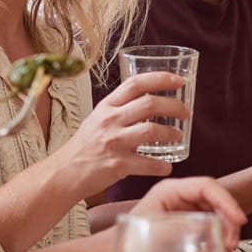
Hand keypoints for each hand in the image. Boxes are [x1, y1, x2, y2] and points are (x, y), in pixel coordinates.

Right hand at [55, 71, 188, 196]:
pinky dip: (162, 166)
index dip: (161, 79)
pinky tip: (167, 166)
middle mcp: (110, 120)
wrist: (65, 172)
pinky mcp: (117, 165)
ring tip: (178, 136)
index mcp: (107, 106)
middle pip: (149, 104)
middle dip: (174, 106)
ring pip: (152, 130)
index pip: (136, 83)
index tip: (179, 81)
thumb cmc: (85, 145)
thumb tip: (151, 99)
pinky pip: (148, 163)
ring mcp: (113, 142)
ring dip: (171, 134)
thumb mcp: (98, 118)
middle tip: (186, 113)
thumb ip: (121, 108)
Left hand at [134, 177, 246, 248]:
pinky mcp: (187, 223)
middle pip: (215, 199)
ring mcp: (184, 209)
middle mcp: (180, 196)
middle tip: (232, 242)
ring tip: (227, 250)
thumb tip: (209, 228)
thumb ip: (184, 228)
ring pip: (215, 213)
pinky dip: (217, 237)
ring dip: (225, 230)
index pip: (206, 186)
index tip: (239, 220)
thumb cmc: (131, 242)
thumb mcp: (158, 234)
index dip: (226, 201)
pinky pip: (209, 225)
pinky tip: (217, 251)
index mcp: (170, 190)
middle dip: (228, 219)